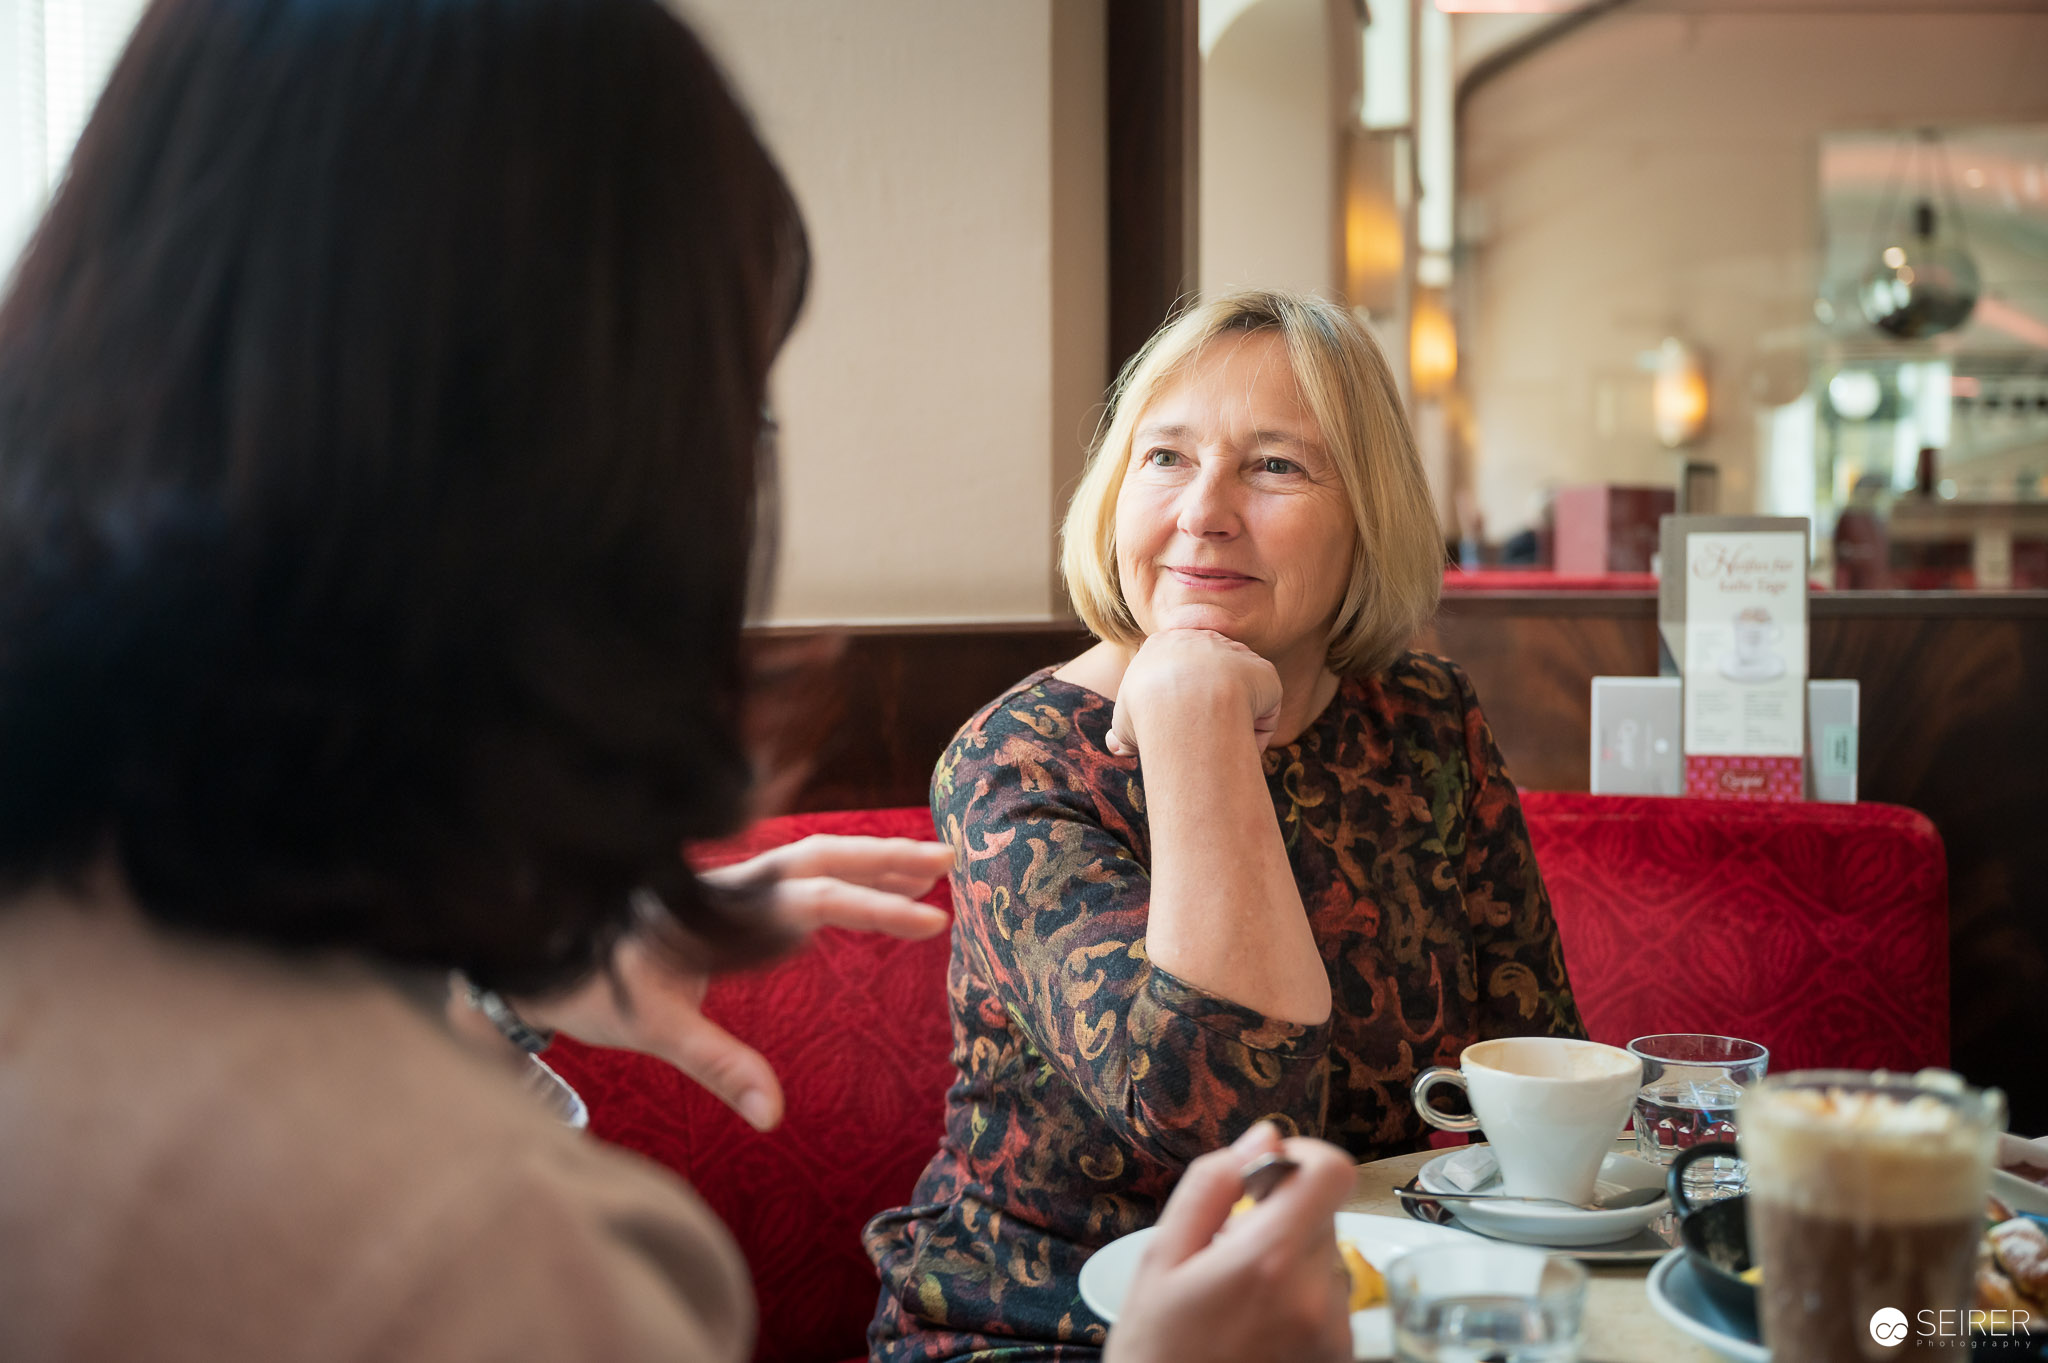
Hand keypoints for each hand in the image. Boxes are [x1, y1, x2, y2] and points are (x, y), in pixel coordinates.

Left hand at [512, 835, 951, 1130]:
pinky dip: (840, 875)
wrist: (531, 954)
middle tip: (953, 857)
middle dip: (888, 856)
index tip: (933, 920)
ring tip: (930, 867)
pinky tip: (863, 890)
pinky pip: (794, 877)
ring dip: (869, 861)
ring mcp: (730, 889)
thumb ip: (718, 1065)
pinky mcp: (726, 901)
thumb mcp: (652, 1030)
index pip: (816, 898)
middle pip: (823, 855)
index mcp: (723, 908)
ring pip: (811, 859)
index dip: (877, 907)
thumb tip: (772, 1117)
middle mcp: (732, 886)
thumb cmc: (590, 990)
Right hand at [1104, 628, 1281, 757]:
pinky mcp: (1263, 671)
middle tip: (1200, 739)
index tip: (1173, 726)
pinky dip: (1255, 730)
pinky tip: (1240, 745)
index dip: (1175, 700)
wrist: (1186, 704)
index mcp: (1165, 644)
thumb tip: (1115, 745)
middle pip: (1210, 676)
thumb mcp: (1123, 721)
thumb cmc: (1146, 712)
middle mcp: (1203, 640)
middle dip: (1207, 708)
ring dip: (1234, 722)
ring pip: (1239, 693)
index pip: (1175, 668)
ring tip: (1220, 747)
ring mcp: (1236, 653)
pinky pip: (1264, 707)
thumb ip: (1123, 730)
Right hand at [1105, 1123, 1356, 1362]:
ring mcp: (1335, 1333)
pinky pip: (1330, 1299)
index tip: (1268, 1172)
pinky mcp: (1339, 1357)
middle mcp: (1318, 1296)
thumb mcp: (1161, 1259)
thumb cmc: (1155, 1351)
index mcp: (1270, 1260)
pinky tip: (1255, 1322)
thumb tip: (1262, 1137)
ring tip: (1237, 1294)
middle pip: (1324, 1213)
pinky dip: (1299, 1296)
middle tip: (1228, 1248)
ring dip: (1290, 1258)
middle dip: (1281, 1216)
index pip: (1334, 1172)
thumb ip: (1212, 1186)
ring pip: (1327, 1256)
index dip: (1304, 1157)